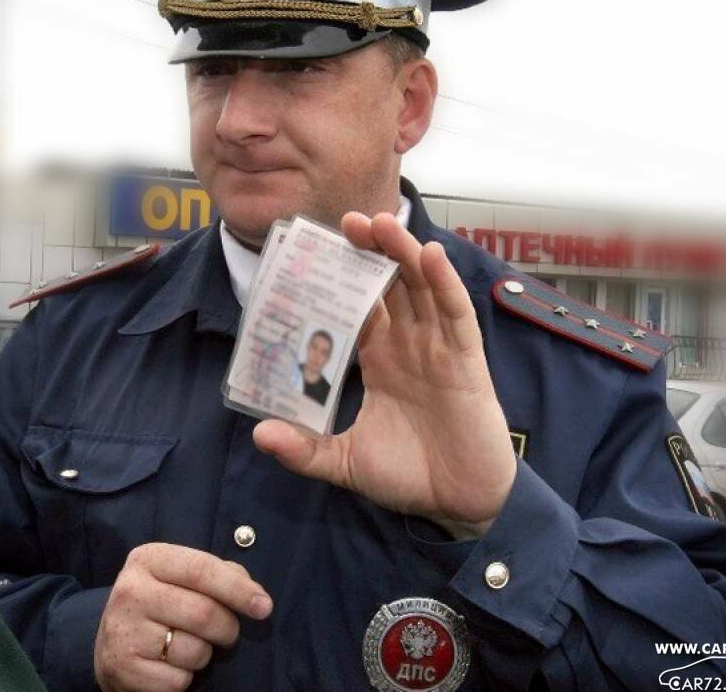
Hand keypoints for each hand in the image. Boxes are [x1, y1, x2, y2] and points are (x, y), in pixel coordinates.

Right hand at [94, 543, 272, 691]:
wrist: (109, 642)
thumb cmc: (159, 603)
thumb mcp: (179, 577)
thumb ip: (218, 575)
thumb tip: (255, 596)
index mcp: (148, 559)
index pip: (202, 570)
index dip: (238, 590)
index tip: (264, 607)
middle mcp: (130, 591)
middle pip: (204, 613)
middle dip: (228, 628)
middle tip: (227, 633)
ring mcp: (124, 631)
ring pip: (195, 651)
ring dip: (204, 654)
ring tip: (188, 645)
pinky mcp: (123, 669)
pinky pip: (179, 680)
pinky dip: (185, 677)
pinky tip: (170, 665)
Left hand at [253, 212, 516, 536]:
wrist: (460, 505)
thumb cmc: (409, 476)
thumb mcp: (345, 463)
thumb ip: (305, 449)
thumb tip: (260, 435)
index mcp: (380, 359)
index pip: (357, 306)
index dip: (340, 278)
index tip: (313, 250)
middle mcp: (408, 345)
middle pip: (389, 284)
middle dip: (369, 250)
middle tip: (344, 219)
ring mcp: (438, 348)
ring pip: (421, 287)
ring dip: (401, 251)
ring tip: (378, 221)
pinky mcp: (466, 360)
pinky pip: (455, 313)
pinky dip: (443, 281)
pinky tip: (429, 253)